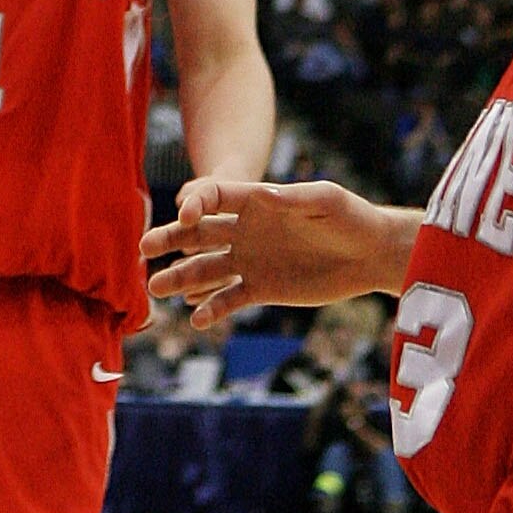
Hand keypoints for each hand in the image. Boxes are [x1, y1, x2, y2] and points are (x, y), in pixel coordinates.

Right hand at [141, 177, 409, 328]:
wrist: (369, 255)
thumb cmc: (350, 217)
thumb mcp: (325, 201)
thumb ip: (294, 197)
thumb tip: (263, 193)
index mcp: (255, 201)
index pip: (214, 197)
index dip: (196, 203)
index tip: (184, 215)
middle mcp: (245, 230)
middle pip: (198, 234)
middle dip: (170, 240)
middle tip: (143, 249)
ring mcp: (250, 260)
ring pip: (206, 269)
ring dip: (180, 277)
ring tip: (155, 288)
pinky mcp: (262, 288)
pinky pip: (229, 298)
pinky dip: (212, 308)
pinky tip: (196, 319)